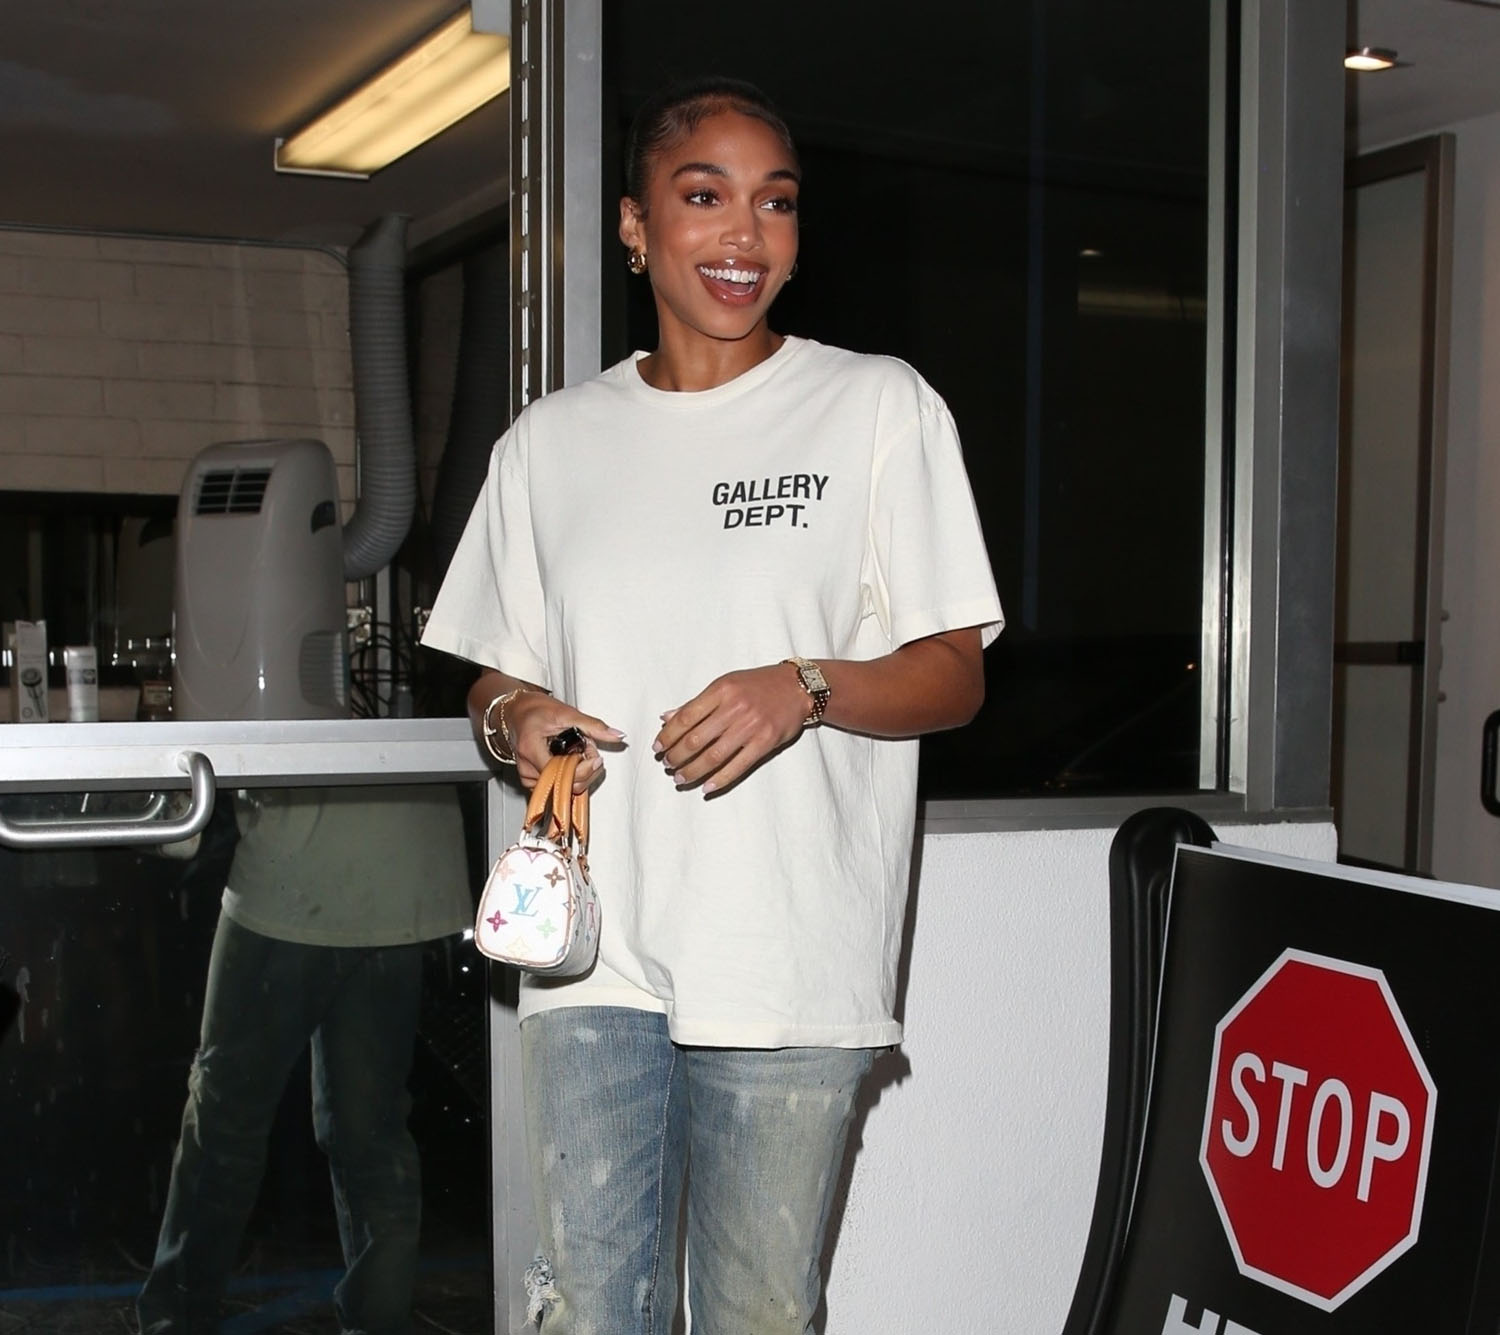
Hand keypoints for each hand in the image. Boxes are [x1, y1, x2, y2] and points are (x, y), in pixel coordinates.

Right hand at [507, 692, 623, 791]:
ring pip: (564, 789)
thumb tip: (617, 735)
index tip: (593, 754)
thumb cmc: (536, 711)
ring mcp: (529, 778)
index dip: (584, 767)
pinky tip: (572, 761)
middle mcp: (527, 769)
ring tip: (579, 752)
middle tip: (589, 749)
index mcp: (531, 750)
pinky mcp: (534, 782)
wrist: (517, 712)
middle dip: (586, 769)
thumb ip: (594, 726)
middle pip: (566, 785)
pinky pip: (558, 787)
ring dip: (580, 773)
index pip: (562, 774)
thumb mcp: (567, 713)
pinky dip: (571, 776)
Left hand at [653, 664, 809, 795]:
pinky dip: (719, 779)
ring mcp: (750, 727)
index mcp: (721, 690)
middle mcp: (734, 708)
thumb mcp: (726, 684)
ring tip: (679, 777)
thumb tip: (666, 718)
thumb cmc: (758, 684)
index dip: (667, 735)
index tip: (657, 747)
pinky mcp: (765, 742)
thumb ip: (697, 703)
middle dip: (676, 756)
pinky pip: (738, 766)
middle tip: (666, 764)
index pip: (685, 717)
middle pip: (695, 740)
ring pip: (713, 756)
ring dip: (692, 771)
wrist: (797, 687)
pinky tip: (706, 787)